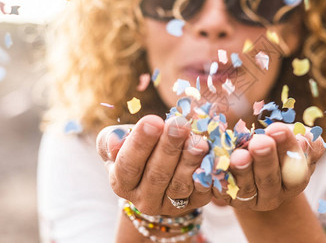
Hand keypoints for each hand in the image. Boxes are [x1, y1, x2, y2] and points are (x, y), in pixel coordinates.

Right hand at [96, 115, 211, 215]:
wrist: (158, 170)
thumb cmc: (135, 148)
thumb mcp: (117, 141)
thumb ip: (111, 140)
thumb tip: (117, 139)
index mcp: (121, 183)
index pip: (128, 164)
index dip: (140, 143)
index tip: (153, 120)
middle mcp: (144, 199)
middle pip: (157, 175)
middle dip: (169, 147)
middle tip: (180, 124)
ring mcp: (171, 205)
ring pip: (180, 185)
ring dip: (190, 161)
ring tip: (198, 140)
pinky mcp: (195, 203)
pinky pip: (203, 191)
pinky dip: (209, 174)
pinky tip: (214, 157)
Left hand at [212, 122, 325, 210]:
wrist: (252, 155)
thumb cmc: (280, 144)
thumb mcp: (298, 141)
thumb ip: (307, 141)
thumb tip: (304, 140)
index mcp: (294, 181)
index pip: (295, 168)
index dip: (288, 149)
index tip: (278, 128)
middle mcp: (272, 195)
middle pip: (269, 180)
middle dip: (265, 160)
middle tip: (261, 141)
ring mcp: (248, 198)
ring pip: (245, 187)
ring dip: (241, 170)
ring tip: (239, 154)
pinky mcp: (226, 196)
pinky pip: (220, 187)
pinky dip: (216, 174)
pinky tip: (214, 160)